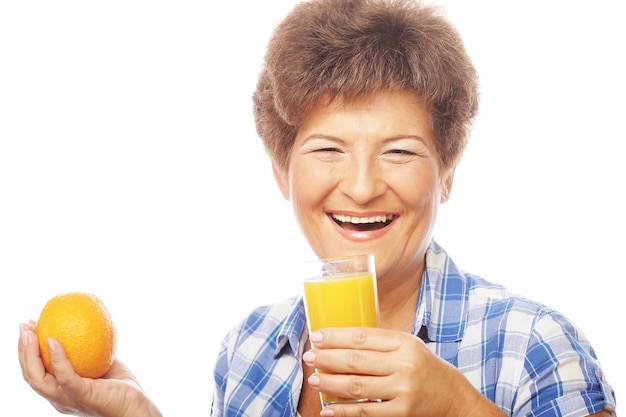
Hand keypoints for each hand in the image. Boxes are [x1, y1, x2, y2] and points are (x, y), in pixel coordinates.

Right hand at [18, 322, 161, 416]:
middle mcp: (59, 397)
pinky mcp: (82, 396)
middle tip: (24, 326)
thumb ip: (88, 349)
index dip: (27, 350)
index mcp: (60, 390)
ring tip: (30, 333)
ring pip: (38, 379)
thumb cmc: (120, 385)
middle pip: (31, 375)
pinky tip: (53, 341)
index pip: (36, 371)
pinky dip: (57, 359)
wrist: (136, 406)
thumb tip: (80, 323)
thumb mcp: (100, 362)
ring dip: (30, 354)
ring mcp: (68, 399)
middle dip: (23, 350)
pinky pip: (65, 377)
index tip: (29, 327)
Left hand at [303, 327, 504, 416]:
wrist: (455, 398)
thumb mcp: (409, 347)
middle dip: (328, 358)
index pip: (363, 337)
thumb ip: (380, 343)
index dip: (337, 336)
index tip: (317, 336)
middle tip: (309, 356)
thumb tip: (339, 341)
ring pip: (357, 386)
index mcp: (405, 343)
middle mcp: (404, 365)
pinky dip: (343, 411)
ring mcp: (403, 391)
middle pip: (357, 360)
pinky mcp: (401, 413)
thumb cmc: (425, 368)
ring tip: (315, 379)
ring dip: (331, 383)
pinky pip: (365, 412)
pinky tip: (327, 409)